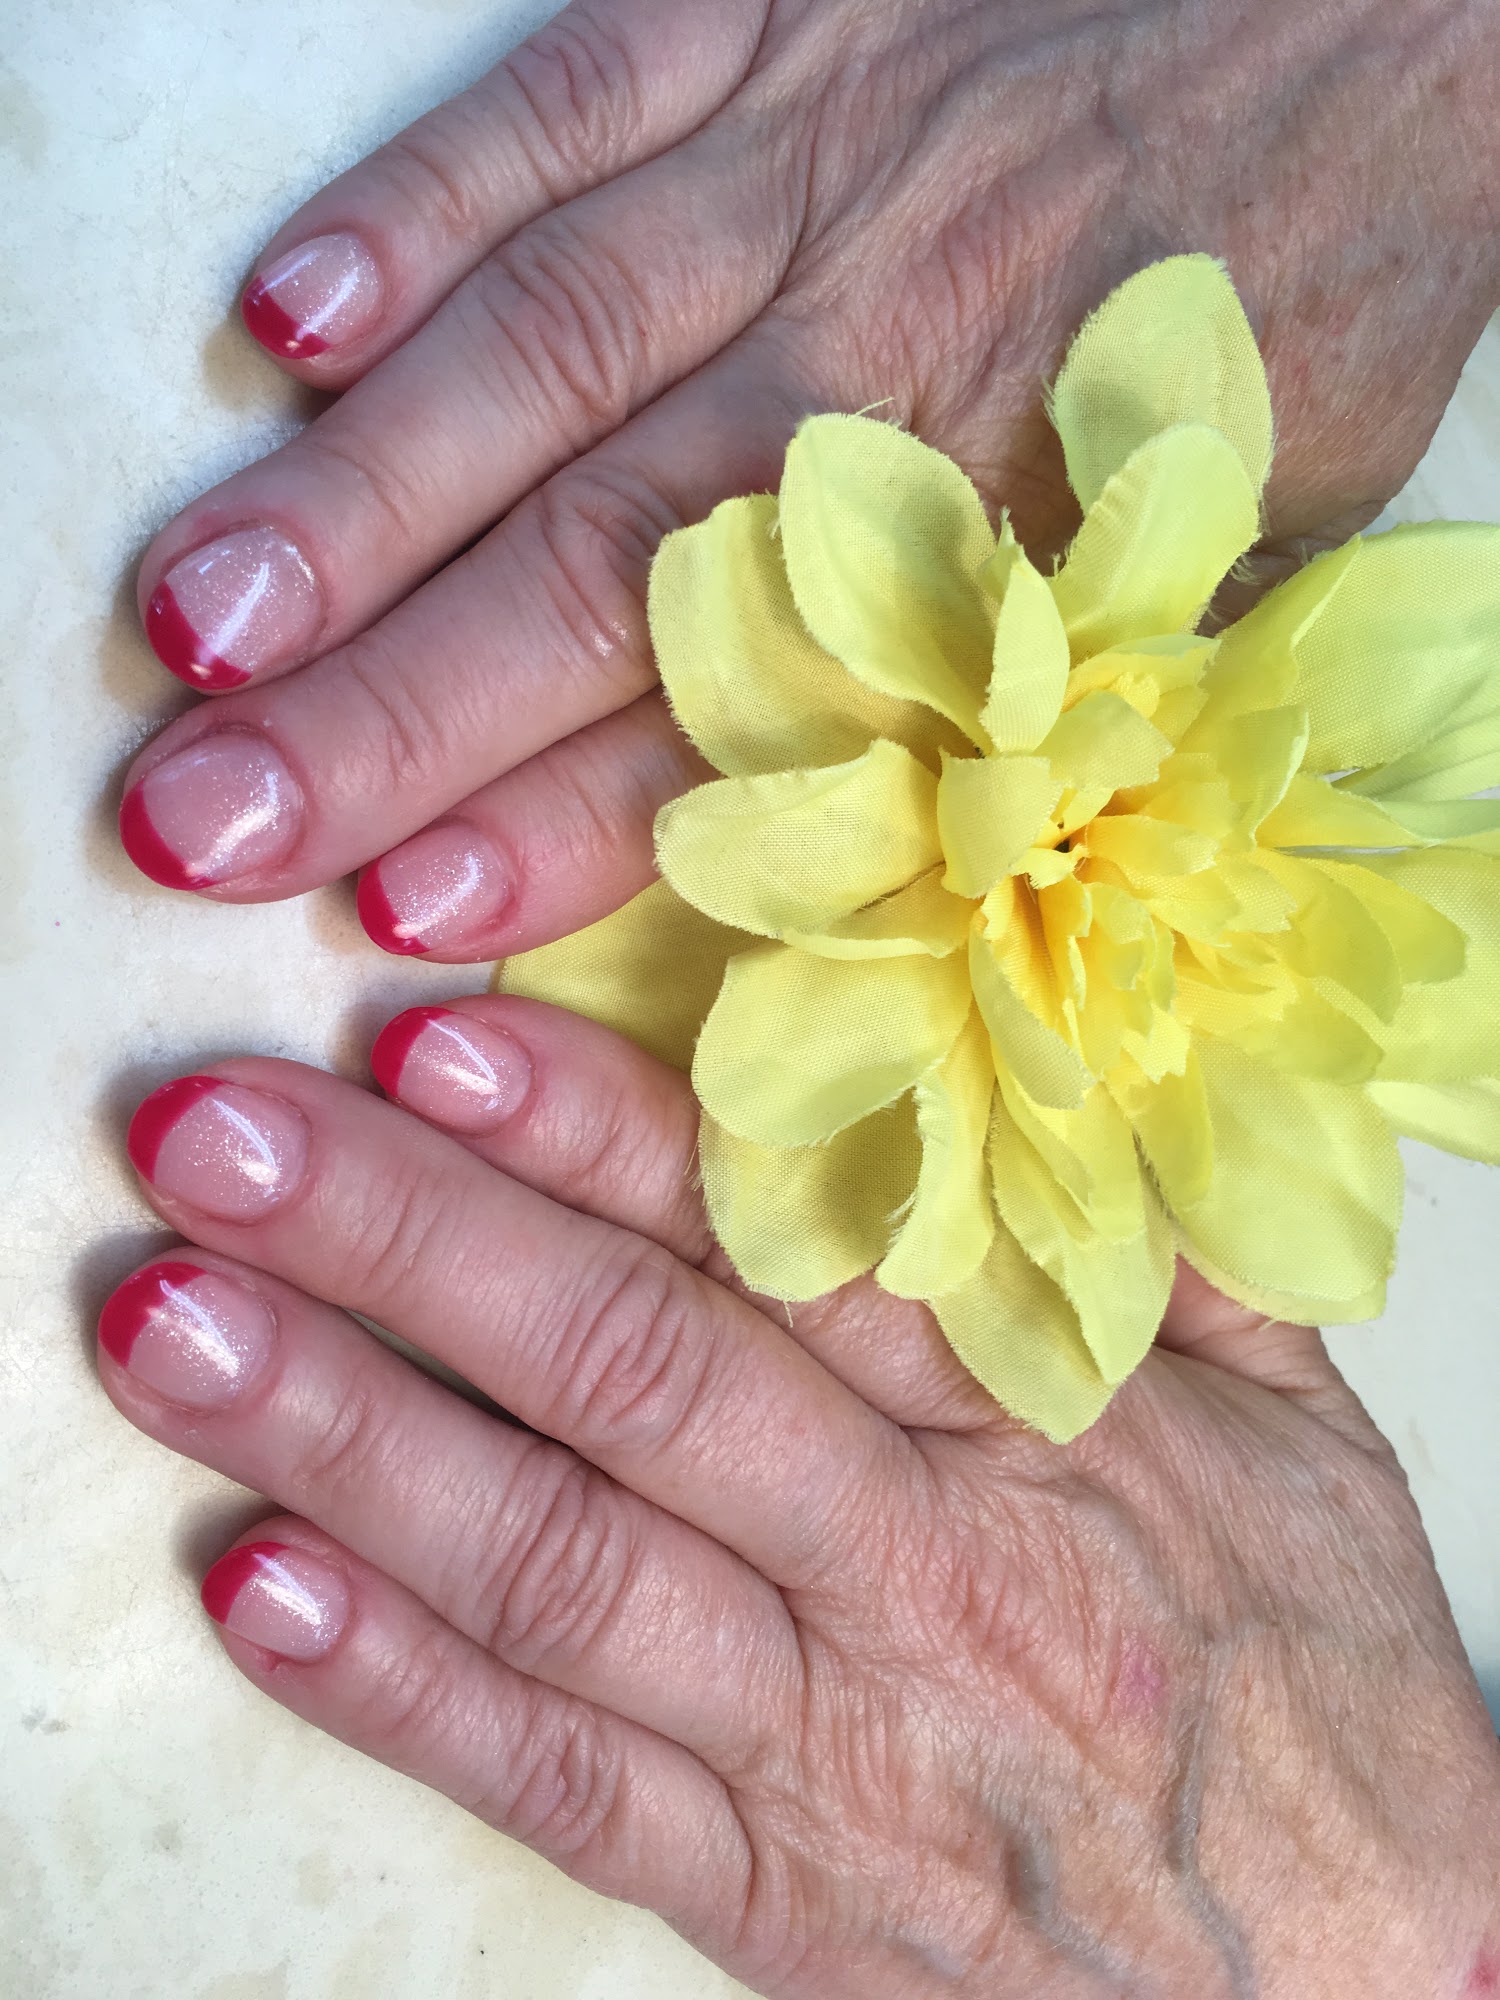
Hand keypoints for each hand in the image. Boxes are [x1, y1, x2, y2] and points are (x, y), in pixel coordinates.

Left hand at [101, 995, 1499, 1995]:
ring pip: (558, 1567)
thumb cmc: (1321, 1702)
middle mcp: (914, 1570)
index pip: (793, 1248)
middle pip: (632, 1378)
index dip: (610, 1138)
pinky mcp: (770, 1894)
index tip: (446, 1041)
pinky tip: (255, 1591)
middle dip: (411, 1244)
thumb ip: (1170, 1249)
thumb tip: (1055, 1064)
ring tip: (174, 1323)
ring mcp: (827, 1741)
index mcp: (1044, 1431)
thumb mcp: (1309, 1440)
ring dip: (348, 1437)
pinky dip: (399, 1690)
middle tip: (226, 1136)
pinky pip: (564, 1783)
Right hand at [119, 0, 1498, 960]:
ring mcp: (816, 167)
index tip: (412, 914)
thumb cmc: (1289, 318)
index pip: (757, 707)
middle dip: (393, 703)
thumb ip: (1030, 707)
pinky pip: (568, 107)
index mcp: (1015, 512)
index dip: (570, 819)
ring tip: (203, 630)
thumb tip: (883, 872)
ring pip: (552, 350)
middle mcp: (890, 346)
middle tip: (212, 819)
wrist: (1397, 19)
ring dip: (360, 498)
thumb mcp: (1218, 554)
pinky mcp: (771, 17)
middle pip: (607, 554)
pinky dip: (418, 212)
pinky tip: (286, 331)